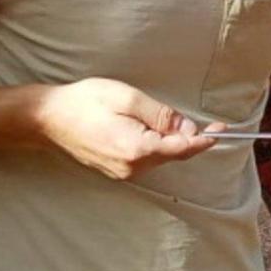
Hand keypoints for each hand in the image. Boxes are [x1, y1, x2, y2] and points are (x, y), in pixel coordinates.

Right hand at [33, 78, 222, 180]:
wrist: (47, 119)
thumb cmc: (84, 102)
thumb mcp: (127, 98)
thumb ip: (161, 115)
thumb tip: (187, 128)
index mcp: (137, 149)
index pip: (182, 148)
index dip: (205, 139)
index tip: (222, 130)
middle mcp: (132, 167)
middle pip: (174, 154)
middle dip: (191, 138)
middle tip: (208, 122)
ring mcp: (124, 172)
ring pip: (161, 157)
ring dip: (172, 141)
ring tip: (167, 120)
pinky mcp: (117, 170)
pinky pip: (147, 159)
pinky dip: (157, 146)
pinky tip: (153, 130)